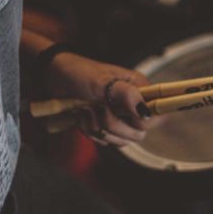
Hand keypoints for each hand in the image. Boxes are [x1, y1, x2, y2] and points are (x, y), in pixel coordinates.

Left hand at [43, 53, 161, 145]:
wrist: (54, 77)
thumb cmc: (80, 73)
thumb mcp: (103, 82)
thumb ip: (127, 95)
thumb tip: (146, 113)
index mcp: (139, 89)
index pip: (158, 114)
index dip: (144, 121)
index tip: (127, 115)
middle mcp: (132, 104)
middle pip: (139, 133)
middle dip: (115, 126)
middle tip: (99, 109)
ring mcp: (118, 117)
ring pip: (120, 140)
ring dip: (99, 128)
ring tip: (86, 110)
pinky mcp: (103, 126)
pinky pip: (104, 141)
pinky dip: (90, 131)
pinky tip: (81, 115)